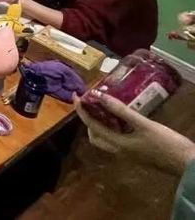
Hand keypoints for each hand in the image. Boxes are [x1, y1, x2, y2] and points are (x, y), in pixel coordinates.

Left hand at [74, 92, 194, 175]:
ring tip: (103, 107)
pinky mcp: (136, 153)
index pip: (91, 126)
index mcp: (117, 144)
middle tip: (90, 104)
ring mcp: (127, 154)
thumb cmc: (166, 143)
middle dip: (88, 120)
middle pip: (94, 136)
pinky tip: (120, 118)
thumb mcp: (144, 124)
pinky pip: (116, 140)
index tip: (76, 96)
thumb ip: (122, 111)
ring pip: (105, 139)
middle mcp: (118, 151)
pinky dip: (112, 128)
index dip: (81, 110)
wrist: (187, 164)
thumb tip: (100, 97)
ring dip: (100, 124)